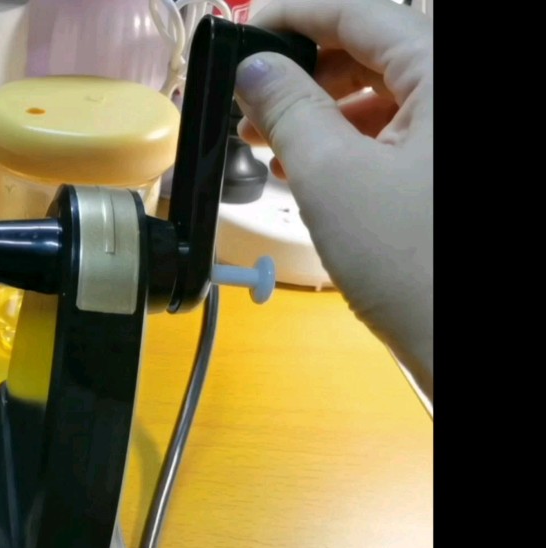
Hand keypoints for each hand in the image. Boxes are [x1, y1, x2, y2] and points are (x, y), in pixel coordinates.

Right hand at [234, 0, 432, 399]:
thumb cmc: (416, 266)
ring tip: (269, 139)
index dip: (296, 14)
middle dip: (307, 70)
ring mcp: (455, 138)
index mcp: (445, 74)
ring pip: (388, 94)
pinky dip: (351, 143)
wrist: (467, 349)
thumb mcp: (332, 178)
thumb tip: (256, 68)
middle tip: (250, 98)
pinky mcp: (448, 177)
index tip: (245, 29)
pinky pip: (402, 134)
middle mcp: (458, 96)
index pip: (363, 12)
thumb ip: (288, 109)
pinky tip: (308, 168)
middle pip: (378, 50)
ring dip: (324, 110)